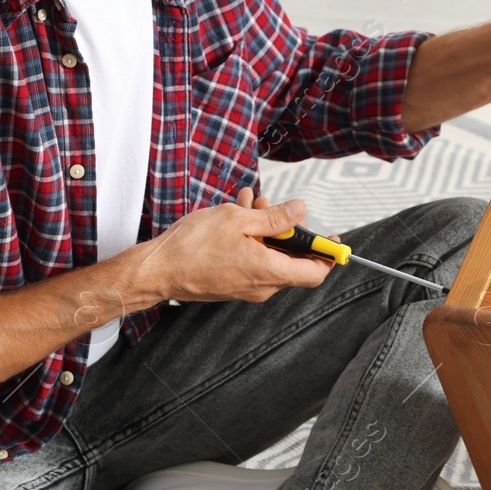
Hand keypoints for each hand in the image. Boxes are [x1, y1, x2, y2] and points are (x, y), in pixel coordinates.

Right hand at [136, 189, 336, 304]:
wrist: (158, 269)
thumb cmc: (192, 247)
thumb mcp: (239, 220)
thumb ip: (275, 217)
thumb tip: (300, 211)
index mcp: (269, 272)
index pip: (315, 273)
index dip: (327, 254)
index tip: (331, 238)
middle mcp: (261, 286)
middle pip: (292, 259)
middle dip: (288, 228)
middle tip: (276, 206)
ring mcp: (246, 287)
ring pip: (270, 255)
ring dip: (266, 227)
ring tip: (250, 202)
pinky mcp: (232, 284)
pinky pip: (252, 259)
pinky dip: (251, 237)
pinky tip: (237, 213)